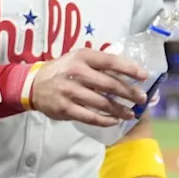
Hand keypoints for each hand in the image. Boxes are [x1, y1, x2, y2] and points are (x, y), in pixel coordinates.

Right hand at [29, 49, 148, 125]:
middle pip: (109, 84)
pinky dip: (105, 120)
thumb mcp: (78, 58)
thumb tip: (129, 71)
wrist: (34, 85)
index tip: (144, 76)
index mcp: (82, 57)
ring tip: (130, 113)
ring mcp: (70, 91)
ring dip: (120, 110)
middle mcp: (76, 72)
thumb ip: (100, 63)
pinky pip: (90, 117)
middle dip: (129, 92)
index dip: (129, 68)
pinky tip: (114, 121)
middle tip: (142, 99)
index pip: (110, 61)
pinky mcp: (66, 108)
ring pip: (102, 103)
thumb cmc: (63, 70)